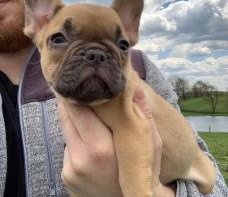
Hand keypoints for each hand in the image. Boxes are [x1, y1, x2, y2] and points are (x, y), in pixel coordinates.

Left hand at [57, 86, 174, 196]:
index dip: (77, 95)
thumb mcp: (150, 143)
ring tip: (85, 115)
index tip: (80, 86)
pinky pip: (68, 147)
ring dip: (74, 120)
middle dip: (71, 103)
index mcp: (101, 148)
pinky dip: (75, 139)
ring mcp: (70, 168)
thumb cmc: (143, 170)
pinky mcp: (66, 175)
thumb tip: (135, 87)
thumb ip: (143, 114)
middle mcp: (81, 158)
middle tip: (77, 93)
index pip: (79, 111)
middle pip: (67, 118)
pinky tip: (88, 141)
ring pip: (66, 131)